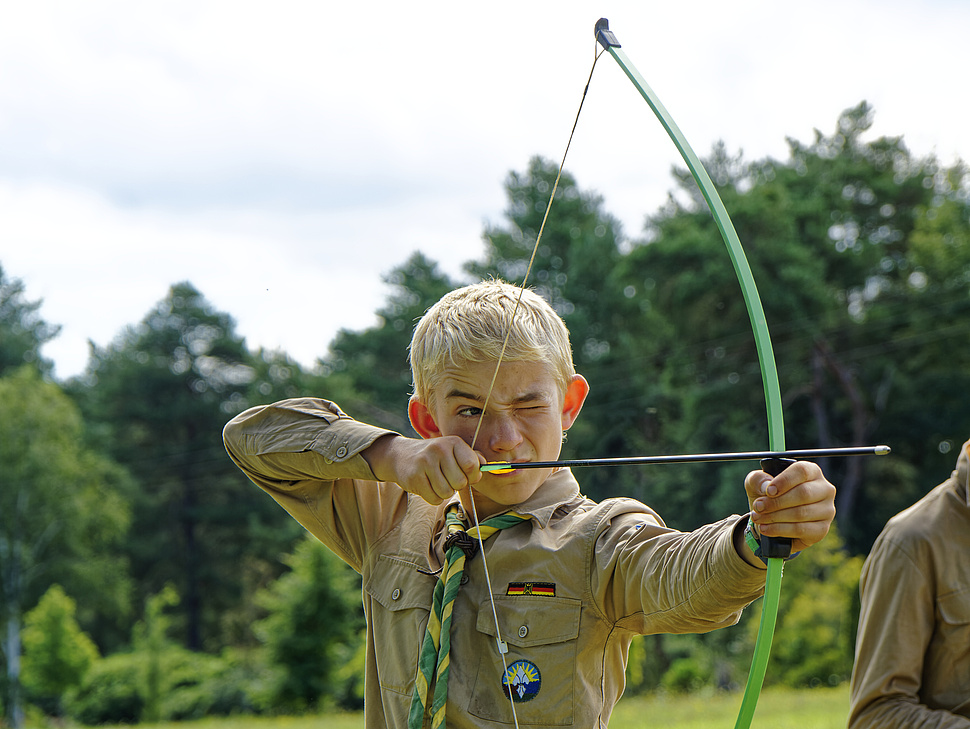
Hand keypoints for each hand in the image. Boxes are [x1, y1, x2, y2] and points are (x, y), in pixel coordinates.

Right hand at [364, 434, 484, 504]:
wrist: (401, 455)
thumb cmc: (434, 456)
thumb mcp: (453, 451)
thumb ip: (472, 457)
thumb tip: (486, 465)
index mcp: (454, 442)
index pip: (473, 465)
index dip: (472, 476)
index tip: (466, 475)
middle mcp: (440, 449)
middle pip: (460, 482)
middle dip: (456, 485)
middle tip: (447, 477)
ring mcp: (425, 463)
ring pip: (447, 492)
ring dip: (444, 492)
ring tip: (436, 481)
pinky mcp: (414, 477)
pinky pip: (434, 498)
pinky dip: (433, 497)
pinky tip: (427, 485)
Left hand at [744, 461, 835, 553]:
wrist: (771, 519)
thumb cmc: (768, 496)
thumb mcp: (757, 483)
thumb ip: (757, 479)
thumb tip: (765, 486)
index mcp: (811, 472)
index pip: (802, 471)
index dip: (784, 480)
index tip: (768, 491)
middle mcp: (824, 489)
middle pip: (803, 493)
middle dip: (776, 502)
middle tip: (758, 507)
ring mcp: (826, 510)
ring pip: (801, 513)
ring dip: (775, 517)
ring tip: (758, 518)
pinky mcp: (822, 529)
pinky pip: (801, 530)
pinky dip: (779, 529)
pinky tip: (766, 528)